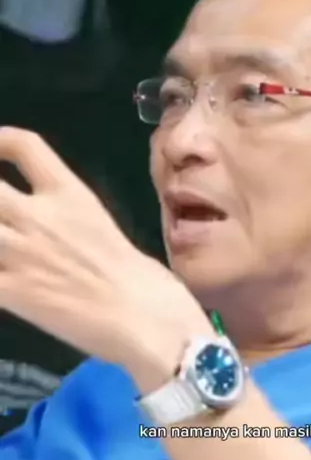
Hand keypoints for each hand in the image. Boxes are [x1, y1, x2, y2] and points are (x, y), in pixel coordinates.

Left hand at [0, 128, 212, 390]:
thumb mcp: (106, 232)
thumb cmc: (146, 282)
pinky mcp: (12, 293)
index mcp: (71, 196)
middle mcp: (39, 217)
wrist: (146, 320)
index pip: (25, 145)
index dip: (0, 139)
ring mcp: (21, 253)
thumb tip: (59, 235)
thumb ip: (73, 223)